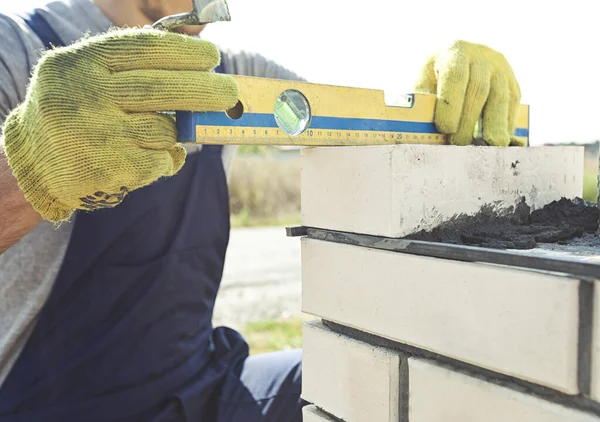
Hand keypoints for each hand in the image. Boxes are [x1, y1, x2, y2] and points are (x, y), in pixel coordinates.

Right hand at [1, 28, 237, 221]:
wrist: (35, 163)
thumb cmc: (73, 110)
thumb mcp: (85, 73)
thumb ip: (129, 66)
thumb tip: (196, 66)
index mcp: (82, 64)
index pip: (145, 50)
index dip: (186, 52)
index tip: (213, 56)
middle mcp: (87, 97)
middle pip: (162, 89)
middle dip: (206, 90)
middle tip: (230, 92)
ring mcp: (98, 136)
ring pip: (165, 130)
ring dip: (177, 133)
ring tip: (166, 132)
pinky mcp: (111, 170)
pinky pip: (160, 161)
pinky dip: (167, 159)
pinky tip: (149, 157)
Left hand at [414, 40, 521, 146]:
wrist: (457, 62)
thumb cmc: (433, 79)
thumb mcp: (423, 84)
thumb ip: (423, 103)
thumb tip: (422, 131)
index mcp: (454, 51)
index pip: (456, 75)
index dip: (451, 103)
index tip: (445, 128)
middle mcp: (481, 55)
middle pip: (479, 89)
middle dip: (469, 119)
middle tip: (459, 144)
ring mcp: (500, 68)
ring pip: (501, 97)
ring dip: (494, 125)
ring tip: (488, 146)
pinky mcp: (512, 82)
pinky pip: (512, 104)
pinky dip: (506, 123)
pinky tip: (498, 141)